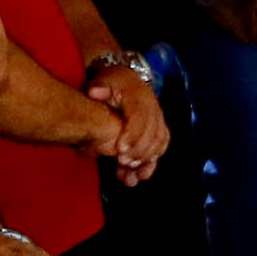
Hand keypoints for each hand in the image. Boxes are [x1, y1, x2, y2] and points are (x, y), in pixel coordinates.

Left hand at [88, 63, 167, 182]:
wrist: (127, 80)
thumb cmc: (113, 83)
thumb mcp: (104, 81)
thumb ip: (100, 88)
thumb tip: (95, 92)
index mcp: (140, 98)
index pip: (140, 118)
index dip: (132, 136)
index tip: (119, 151)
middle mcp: (154, 109)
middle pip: (152, 133)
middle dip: (138, 152)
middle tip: (123, 164)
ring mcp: (158, 120)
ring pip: (159, 143)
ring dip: (146, 160)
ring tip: (131, 175)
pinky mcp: (159, 130)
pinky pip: (161, 147)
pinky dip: (152, 162)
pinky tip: (141, 174)